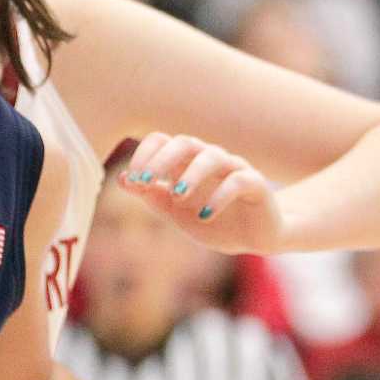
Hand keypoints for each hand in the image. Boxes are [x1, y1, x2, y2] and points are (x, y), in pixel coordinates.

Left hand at [118, 133, 282, 254]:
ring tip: (177, 197)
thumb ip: (152, 196)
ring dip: (190, 176)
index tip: (132, 181)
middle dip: (161, 160)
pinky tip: (205, 216)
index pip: (161, 141)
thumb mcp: (175, 212)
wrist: (253, 238)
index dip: (144, 155)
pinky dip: (219, 196)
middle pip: (185, 143)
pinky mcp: (256, 184)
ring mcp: (234, 168)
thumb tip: (122, 179)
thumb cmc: (210, 219)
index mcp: (185, 163)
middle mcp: (209, 159)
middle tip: (145, 182)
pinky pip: (239, 180)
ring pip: (212, 157)